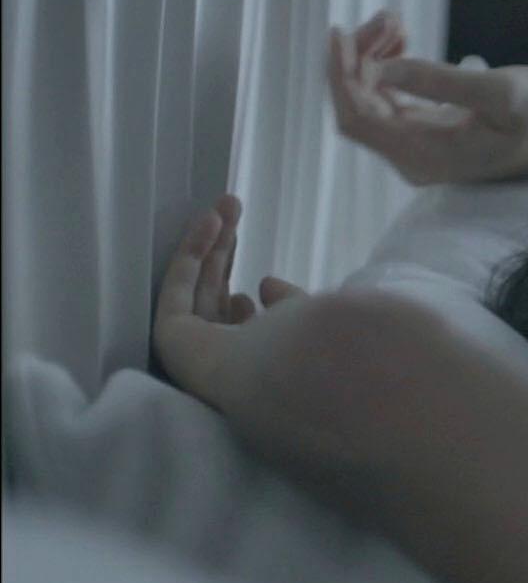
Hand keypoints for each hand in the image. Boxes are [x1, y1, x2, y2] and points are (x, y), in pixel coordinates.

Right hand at [152, 194, 310, 414]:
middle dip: (224, 252)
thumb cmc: (302, 350)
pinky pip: (178, 285)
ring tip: (227, 205)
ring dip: (210, 243)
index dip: (244, 300)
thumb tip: (264, 284)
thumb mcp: (301, 318)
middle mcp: (217, 359)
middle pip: (215, 296)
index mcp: (249, 364)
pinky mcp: (169, 335)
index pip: (240, 328)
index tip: (262, 282)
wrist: (283, 377)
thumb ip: (286, 302)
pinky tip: (210, 220)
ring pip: (198, 285)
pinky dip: (192, 250)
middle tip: (234, 209)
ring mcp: (189, 349)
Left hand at [326, 10, 527, 186]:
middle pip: (357, 105)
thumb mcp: (499, 93)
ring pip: (369, 99)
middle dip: (361, 56)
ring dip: (373, 56)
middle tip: (391, 16)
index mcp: (427, 155)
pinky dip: (387, 67)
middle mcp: (414, 159)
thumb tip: (382, 69)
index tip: (341, 31)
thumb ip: (439, 82)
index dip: (341, 74)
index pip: (357, 116)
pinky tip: (402, 39)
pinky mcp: (426, 135)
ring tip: (398, 21)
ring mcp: (418, 149)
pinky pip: (386, 100)